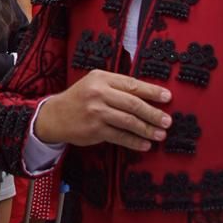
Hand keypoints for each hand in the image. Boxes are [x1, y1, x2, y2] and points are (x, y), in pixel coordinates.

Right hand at [32, 70, 171, 150]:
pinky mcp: (94, 130)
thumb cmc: (80, 98)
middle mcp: (98, 94)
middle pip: (133, 104)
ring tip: (160, 135)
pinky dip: (134, 142)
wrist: (54, 116)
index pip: (132, 84)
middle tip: (167, 121)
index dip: (152, 92)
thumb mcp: (95, 83)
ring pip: (128, 121)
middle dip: (153, 113)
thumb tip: (149, 95)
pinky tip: (145, 145)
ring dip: (147, 129)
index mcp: (101, 78)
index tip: (168, 98)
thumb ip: (117, 86)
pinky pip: (119, 136)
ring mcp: (96, 112)